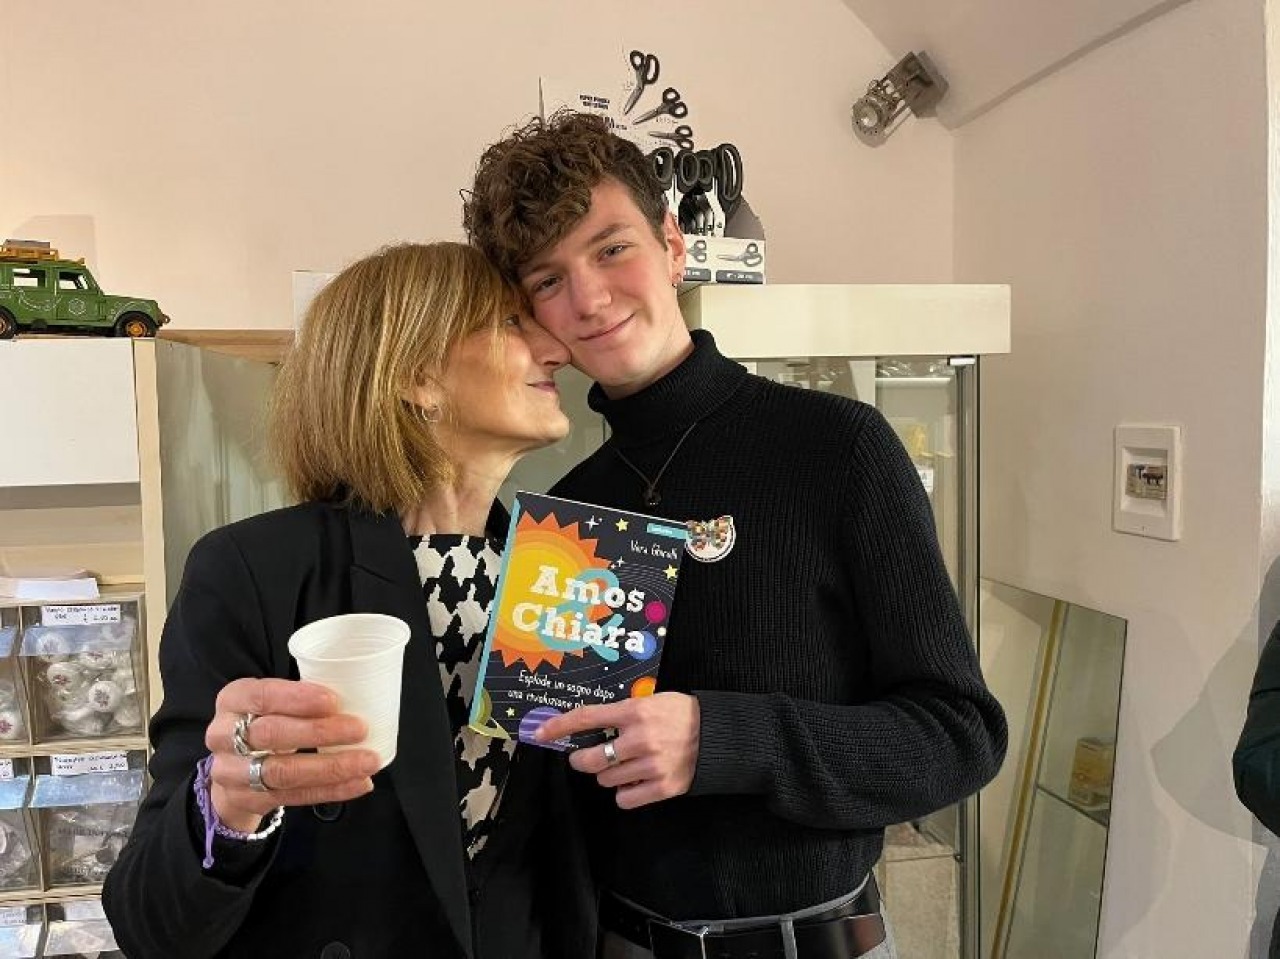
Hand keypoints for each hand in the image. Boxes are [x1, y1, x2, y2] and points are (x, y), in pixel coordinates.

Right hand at [204, 678, 379, 831]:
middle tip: (360, 729)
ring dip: (331, 767)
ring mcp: (231, 771)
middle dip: (320, 732)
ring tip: (368, 761)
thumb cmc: (266, 720)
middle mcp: (223, 735)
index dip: (297, 699)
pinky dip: (330, 790)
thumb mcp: (272, 701)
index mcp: (233, 699)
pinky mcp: (248, 800)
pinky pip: (293, 797)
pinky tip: (359, 782)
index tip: (334, 701)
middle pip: (272, 734)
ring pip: (282, 772)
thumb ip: (301, 698)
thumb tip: (358, 694)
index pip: (261, 696)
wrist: (234, 767)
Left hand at [535, 692, 699, 809]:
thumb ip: (623, 712)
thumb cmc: (682, 714)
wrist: (718, 735)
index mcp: (635, 712)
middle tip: (585, 757)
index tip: (541, 732)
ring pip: (606, 779)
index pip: (586, 718)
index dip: (559, 726)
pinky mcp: (662, 787)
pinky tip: (635, 781)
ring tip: (624, 765)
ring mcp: (651, 765)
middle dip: (581, 759)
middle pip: (591, 759)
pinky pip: (624, 798)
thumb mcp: (652, 700)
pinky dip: (624, 792)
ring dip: (608, 774)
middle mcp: (640, 739)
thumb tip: (589, 724)